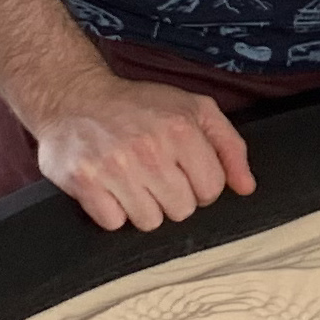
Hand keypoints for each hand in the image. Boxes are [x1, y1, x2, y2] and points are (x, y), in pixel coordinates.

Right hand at [28, 68, 256, 230]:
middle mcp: (150, 148)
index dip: (200, 183)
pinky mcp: (84, 182)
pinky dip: (111, 210)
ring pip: (150, 222)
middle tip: (152, 172)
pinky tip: (108, 186)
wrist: (73, 96)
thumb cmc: (139, 106)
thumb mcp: (194, 109)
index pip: (212, 189)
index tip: (182, 169)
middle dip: (171, 196)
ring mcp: (115, 167)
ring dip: (142, 206)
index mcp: (182, 128)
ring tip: (130, 179)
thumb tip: (246, 187)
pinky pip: (114, 223)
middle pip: (182, 210)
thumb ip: (229, 146)